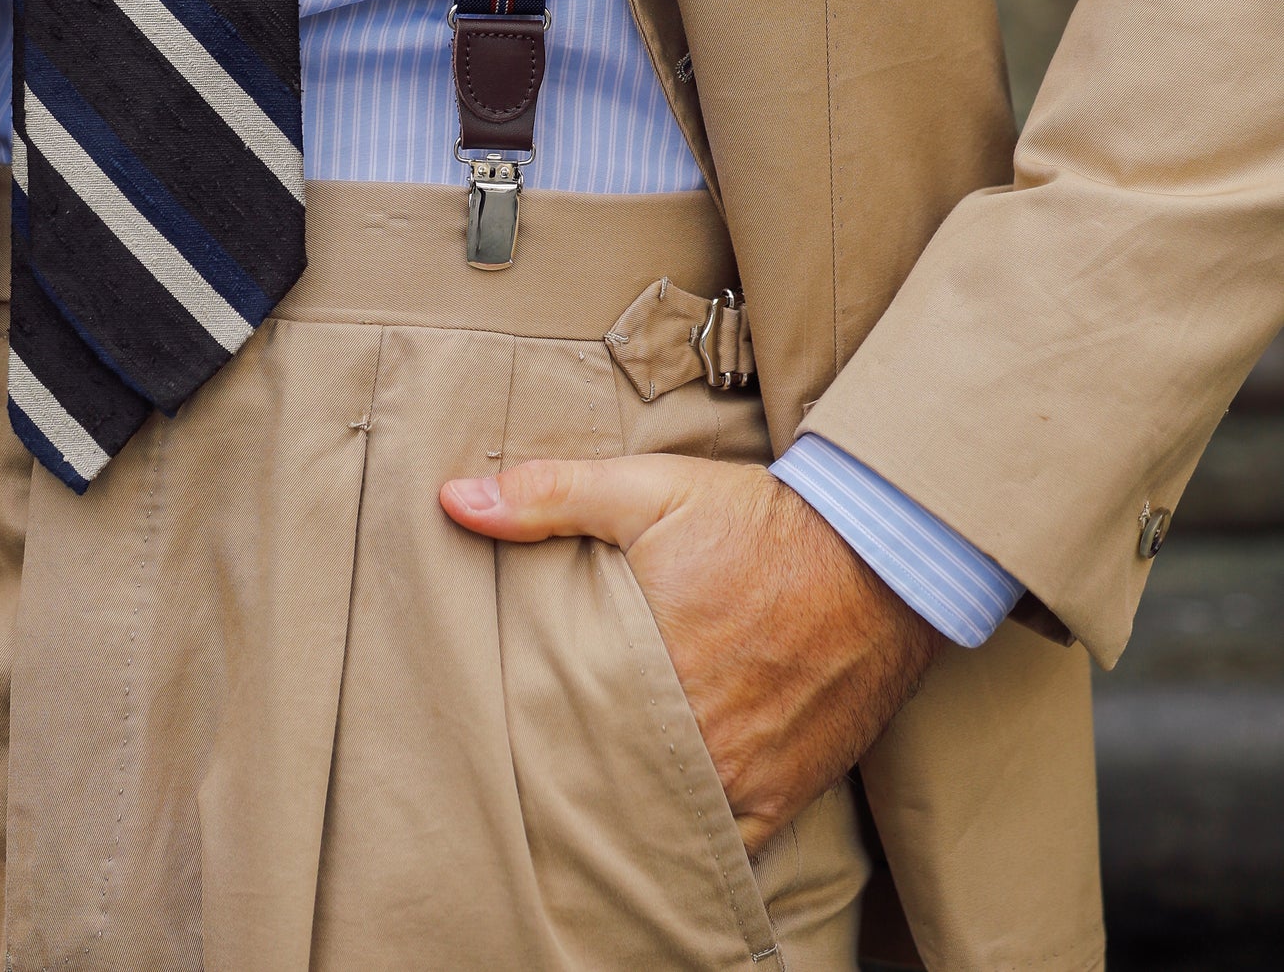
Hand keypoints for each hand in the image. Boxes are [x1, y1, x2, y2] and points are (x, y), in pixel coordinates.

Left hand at [440, 453, 937, 852]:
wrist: (882, 553)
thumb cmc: (759, 521)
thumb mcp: (649, 490)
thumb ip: (550, 496)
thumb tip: (455, 500)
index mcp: (645, 668)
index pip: (556, 726)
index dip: (525, 731)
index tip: (500, 725)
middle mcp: (692, 738)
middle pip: (603, 780)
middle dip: (571, 773)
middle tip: (540, 761)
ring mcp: (740, 776)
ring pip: (657, 818)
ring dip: (626, 806)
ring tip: (592, 791)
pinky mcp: (783, 794)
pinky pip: (725, 846)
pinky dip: (690, 836)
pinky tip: (660, 820)